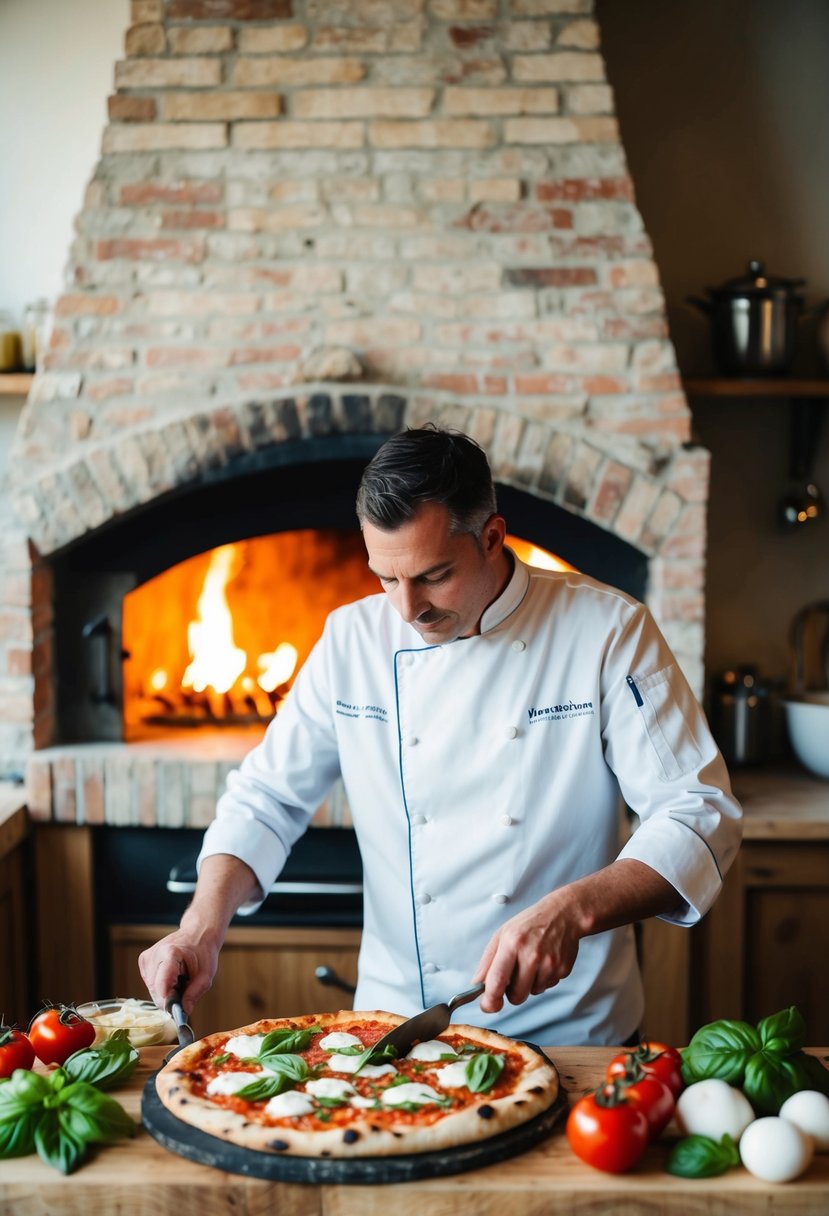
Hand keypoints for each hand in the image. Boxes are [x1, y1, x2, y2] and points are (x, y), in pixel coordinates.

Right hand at [138, 927, 220, 1015]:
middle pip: (156, 991)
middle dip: (170, 997)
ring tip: (179, 980)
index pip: (162, 982)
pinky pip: (150, 984)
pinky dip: (161, 986)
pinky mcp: (143, 961)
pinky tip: (172, 977)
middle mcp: (154, 954)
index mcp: (171, 953)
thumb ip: (195, 993)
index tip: (176, 1008)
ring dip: (166, 992)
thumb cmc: (203, 952)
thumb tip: (184, 1011)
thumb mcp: (206, 974)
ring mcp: (146, 957)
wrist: (197, 933)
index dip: (167, 999)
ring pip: (152, 990)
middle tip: (185, 991)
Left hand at [472, 890, 582, 1013]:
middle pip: (516, 995)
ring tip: (532, 962)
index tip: (488, 1006)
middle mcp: (531, 954)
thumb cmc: (530, 923)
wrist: (563, 914)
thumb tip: (477, 985)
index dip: (490, 999)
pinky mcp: (562, 969)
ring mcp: (549, 963)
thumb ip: (488, 961)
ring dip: (529, 984)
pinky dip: (543, 979)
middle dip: (512, 992)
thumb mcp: (503, 934)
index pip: (497, 980)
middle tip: (515, 976)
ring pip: (532, 993)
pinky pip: (546, 987)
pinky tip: (544, 961)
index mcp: (512, 943)